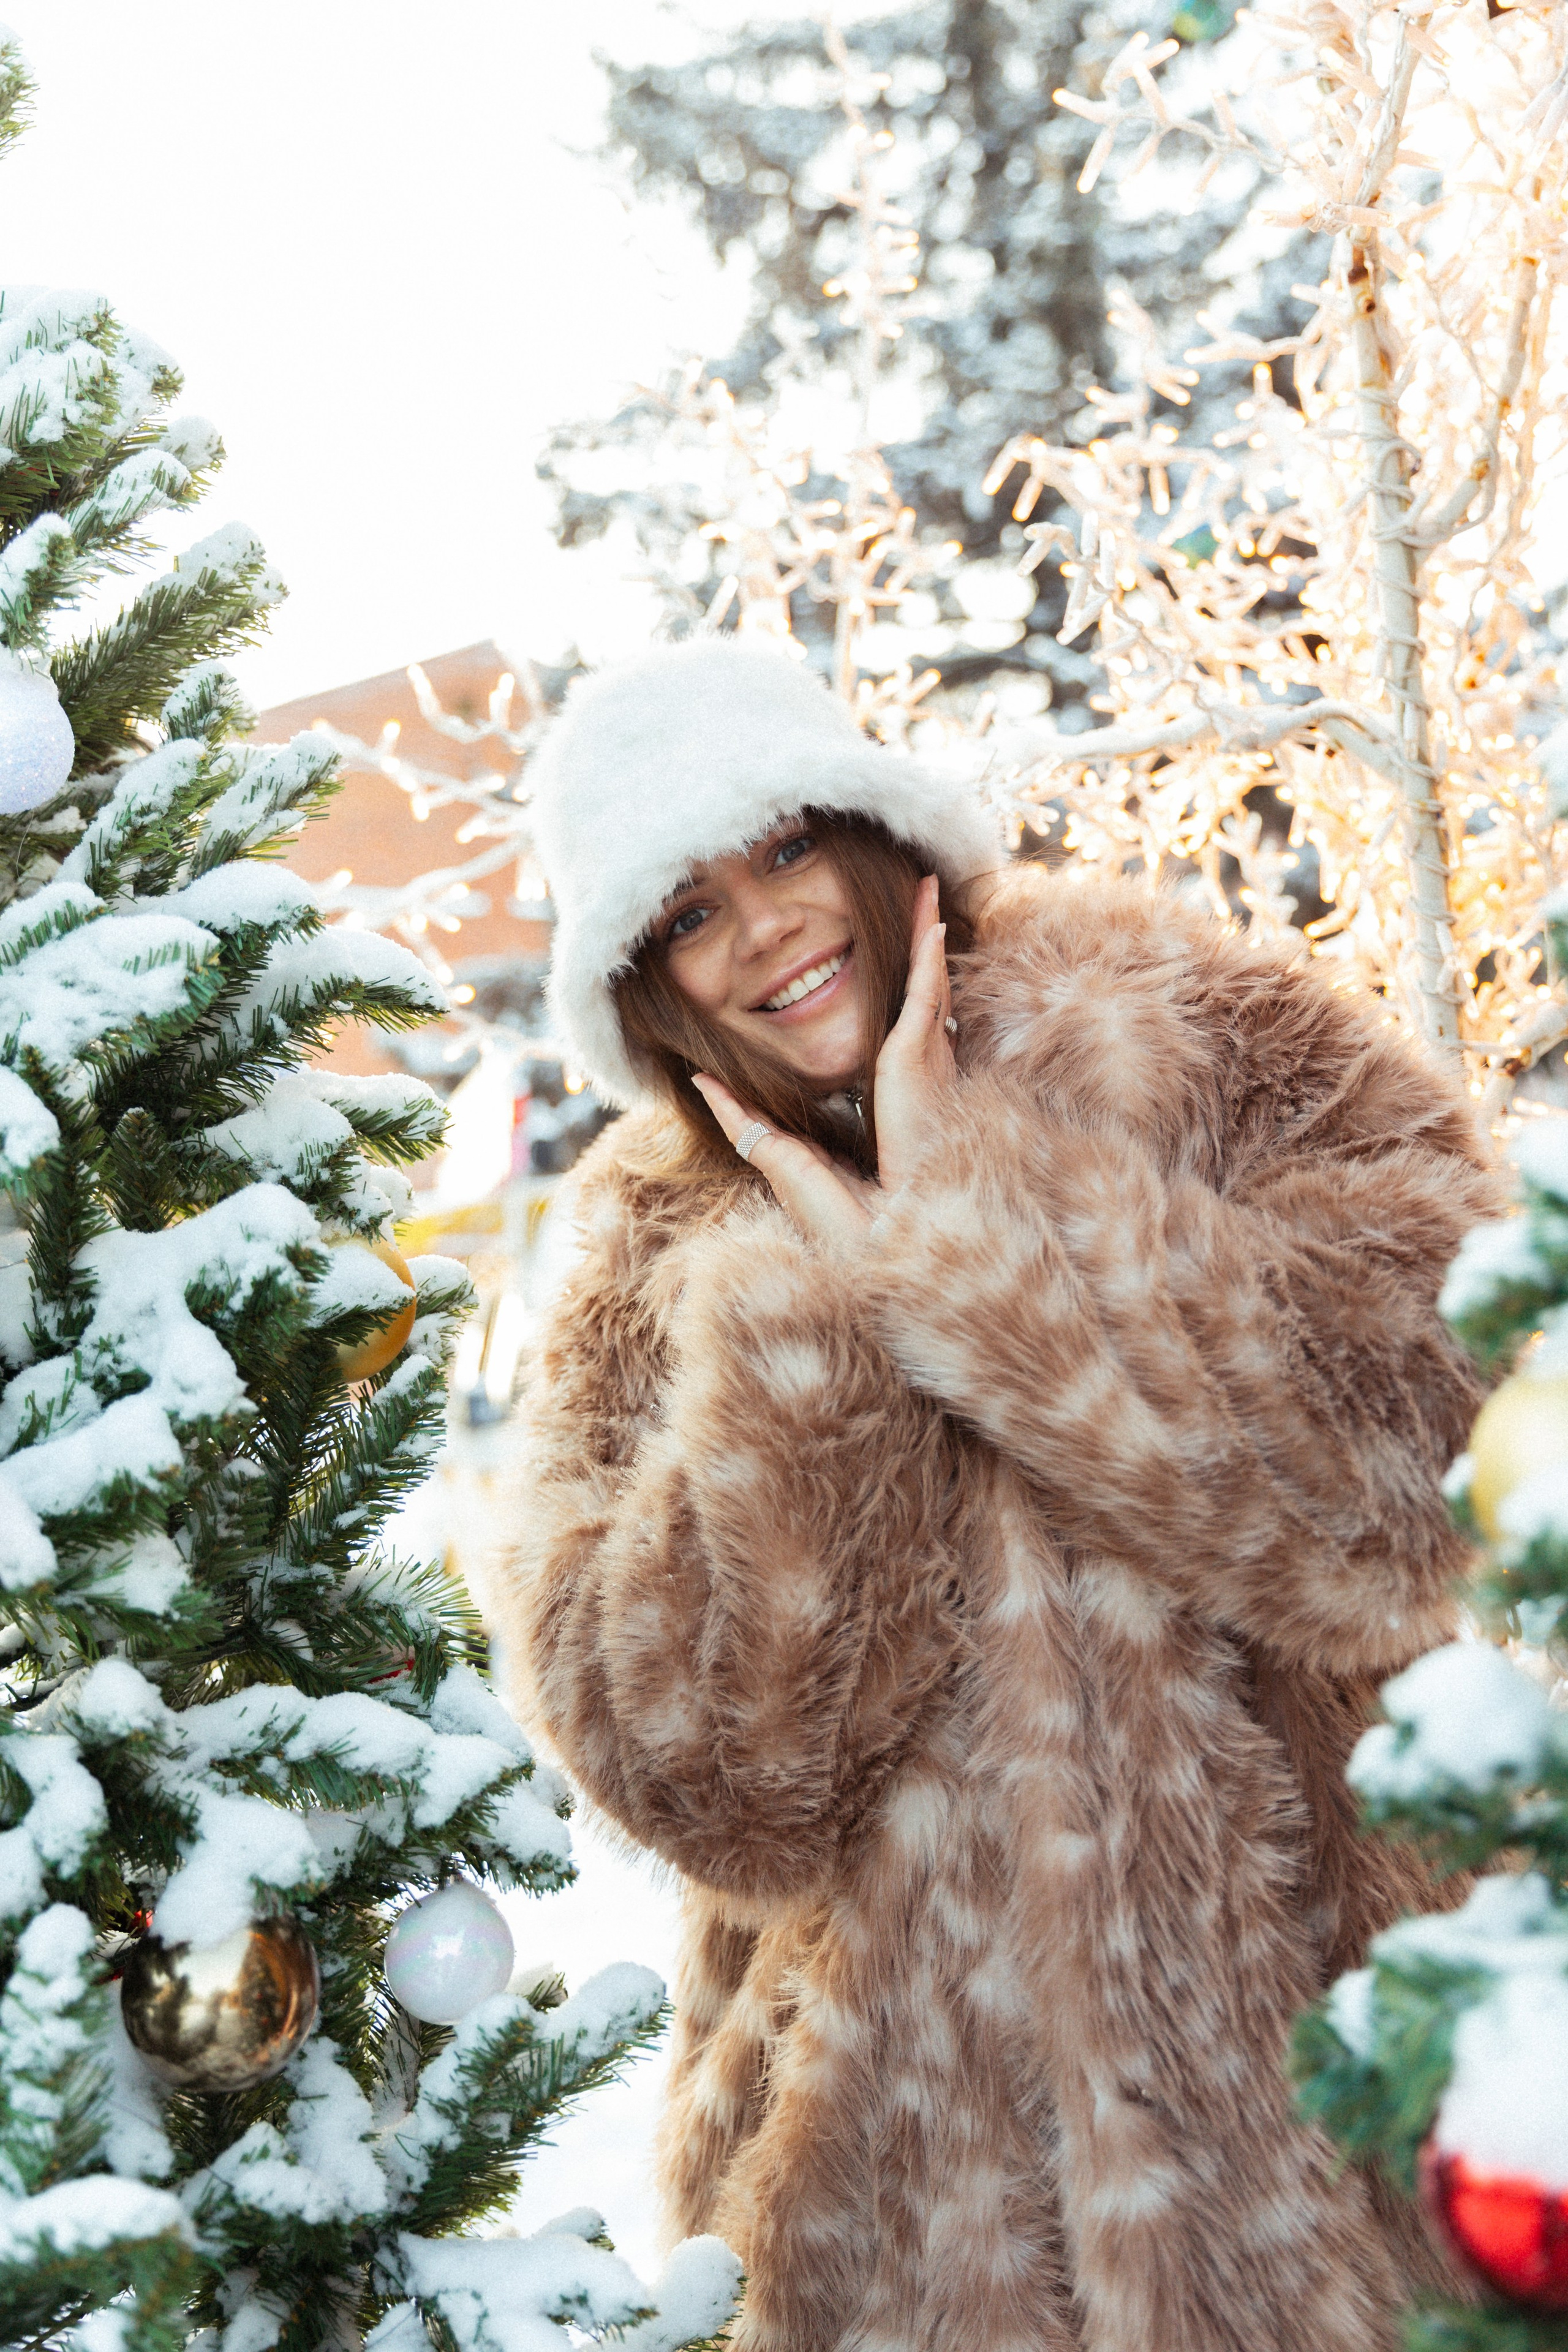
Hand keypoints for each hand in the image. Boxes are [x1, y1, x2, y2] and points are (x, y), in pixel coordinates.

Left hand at [691, 874, 957, 1247]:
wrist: (895, 1246)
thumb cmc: (853, 1226)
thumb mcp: (786, 1164)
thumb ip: (748, 1123)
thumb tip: (704, 1081)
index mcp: (889, 1102)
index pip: (893, 1034)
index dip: (902, 995)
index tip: (890, 957)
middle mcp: (911, 1078)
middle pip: (916, 997)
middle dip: (917, 951)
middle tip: (921, 905)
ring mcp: (919, 1067)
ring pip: (927, 983)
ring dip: (927, 933)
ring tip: (928, 885)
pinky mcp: (916, 1061)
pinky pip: (927, 993)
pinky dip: (930, 953)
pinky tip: (930, 916)